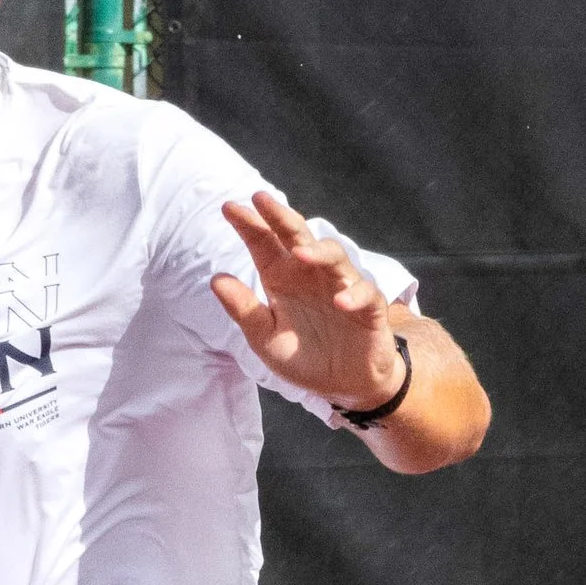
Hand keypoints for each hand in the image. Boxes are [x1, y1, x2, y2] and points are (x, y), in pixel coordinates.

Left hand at [210, 191, 404, 412]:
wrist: (344, 385)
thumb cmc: (304, 356)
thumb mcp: (266, 339)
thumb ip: (245, 311)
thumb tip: (216, 279)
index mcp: (282, 278)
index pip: (264, 244)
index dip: (249, 225)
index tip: (228, 208)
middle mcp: (311, 275)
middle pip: (298, 237)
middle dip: (281, 217)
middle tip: (261, 199)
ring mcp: (341, 287)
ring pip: (334, 256)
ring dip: (318, 252)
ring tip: (300, 253)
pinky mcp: (369, 308)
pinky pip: (366, 293)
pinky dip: (354, 295)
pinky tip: (341, 302)